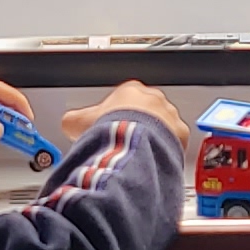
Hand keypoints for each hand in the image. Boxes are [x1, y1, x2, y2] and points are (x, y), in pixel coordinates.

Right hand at [63, 79, 185, 146]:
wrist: (133, 146)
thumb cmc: (110, 131)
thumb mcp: (79, 122)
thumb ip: (74, 119)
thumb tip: (69, 123)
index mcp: (130, 90)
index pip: (124, 99)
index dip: (116, 116)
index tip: (111, 129)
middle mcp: (153, 98)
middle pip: (146, 111)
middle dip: (137, 126)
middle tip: (125, 143)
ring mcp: (169, 115)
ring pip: (163, 125)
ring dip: (153, 137)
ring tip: (140, 154)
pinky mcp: (180, 133)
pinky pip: (175, 142)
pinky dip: (166, 150)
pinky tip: (154, 159)